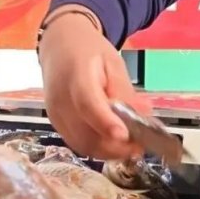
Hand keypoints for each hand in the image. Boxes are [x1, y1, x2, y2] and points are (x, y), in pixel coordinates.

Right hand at [38, 9, 152, 159]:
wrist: (59, 46)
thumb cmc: (88, 51)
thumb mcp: (113, 63)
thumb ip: (125, 91)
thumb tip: (143, 116)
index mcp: (76, 77)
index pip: (88, 104)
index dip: (106, 123)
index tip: (124, 135)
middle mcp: (60, 100)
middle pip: (85, 133)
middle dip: (116, 146)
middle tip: (142, 145)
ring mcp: (56, 116)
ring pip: (83, 145)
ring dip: (110, 152)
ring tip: (133, 146)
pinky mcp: (57, 126)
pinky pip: (79, 145)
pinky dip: (99, 149)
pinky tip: (116, 144)